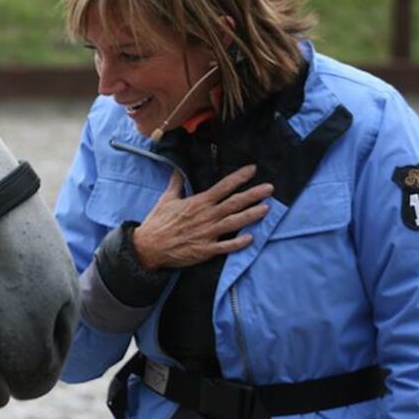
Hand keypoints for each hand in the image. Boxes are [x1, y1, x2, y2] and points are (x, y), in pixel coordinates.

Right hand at [133, 165, 272, 270]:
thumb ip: (176, 183)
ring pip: (234, 222)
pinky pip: (226, 246)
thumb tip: (178, 168)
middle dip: (253, 194)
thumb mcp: (166, 199)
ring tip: (267, 208)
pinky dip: (239, 243)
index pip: (223, 187)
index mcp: (198, 202)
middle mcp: (206, 216)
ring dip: (251, 215)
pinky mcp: (206, 250)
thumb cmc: (158, 222)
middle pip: (234, 203)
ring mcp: (208, 234)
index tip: (253, 169)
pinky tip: (251, 238)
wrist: (149, 246)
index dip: (239, 177)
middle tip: (270, 188)